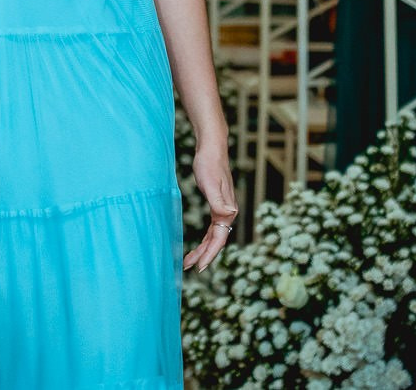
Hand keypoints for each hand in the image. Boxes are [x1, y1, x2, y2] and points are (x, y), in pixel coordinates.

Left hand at [184, 136, 236, 271]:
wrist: (211, 148)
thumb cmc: (209, 163)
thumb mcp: (211, 182)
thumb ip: (218, 200)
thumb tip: (227, 214)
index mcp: (228, 210)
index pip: (219, 238)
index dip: (210, 254)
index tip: (199, 266)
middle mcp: (228, 212)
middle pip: (216, 241)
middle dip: (204, 256)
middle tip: (188, 268)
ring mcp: (222, 210)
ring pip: (213, 237)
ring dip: (202, 250)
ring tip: (187, 262)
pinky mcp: (216, 205)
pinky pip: (211, 229)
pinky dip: (204, 240)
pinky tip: (196, 245)